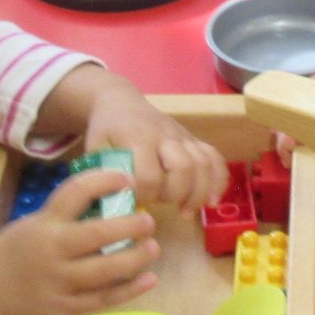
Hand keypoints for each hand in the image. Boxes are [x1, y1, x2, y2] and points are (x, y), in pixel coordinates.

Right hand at [0, 170, 159, 314]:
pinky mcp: (66, 307)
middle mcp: (53, 251)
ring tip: (153, 247)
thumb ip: (64, 217)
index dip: (104, 181)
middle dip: (130, 225)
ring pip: (106, 270)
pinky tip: (149, 278)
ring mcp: (60, 282)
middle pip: (99, 234)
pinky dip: (129, 289)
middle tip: (148, 220)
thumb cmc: (13, 253)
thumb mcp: (32, 225)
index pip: (76, 192)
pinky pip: (103, 298)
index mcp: (44, 224)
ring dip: (135, 258)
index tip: (126, 179)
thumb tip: (110, 203)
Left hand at [78, 74, 230, 209]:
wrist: (122, 102)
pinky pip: (215, 158)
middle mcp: (165, 135)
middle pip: (184, 167)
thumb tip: (117, 205)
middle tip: (164, 205)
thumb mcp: (95, 147)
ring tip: (187, 212)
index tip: (136, 203)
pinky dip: (218, 181)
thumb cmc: (107, 130)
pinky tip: (211, 201)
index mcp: (137, 138)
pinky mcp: (194, 139)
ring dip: (200, 192)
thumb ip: (104, 174)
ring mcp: (183, 136)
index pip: (148, 174)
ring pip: (203, 163)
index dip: (145, 195)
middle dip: (176, 194)